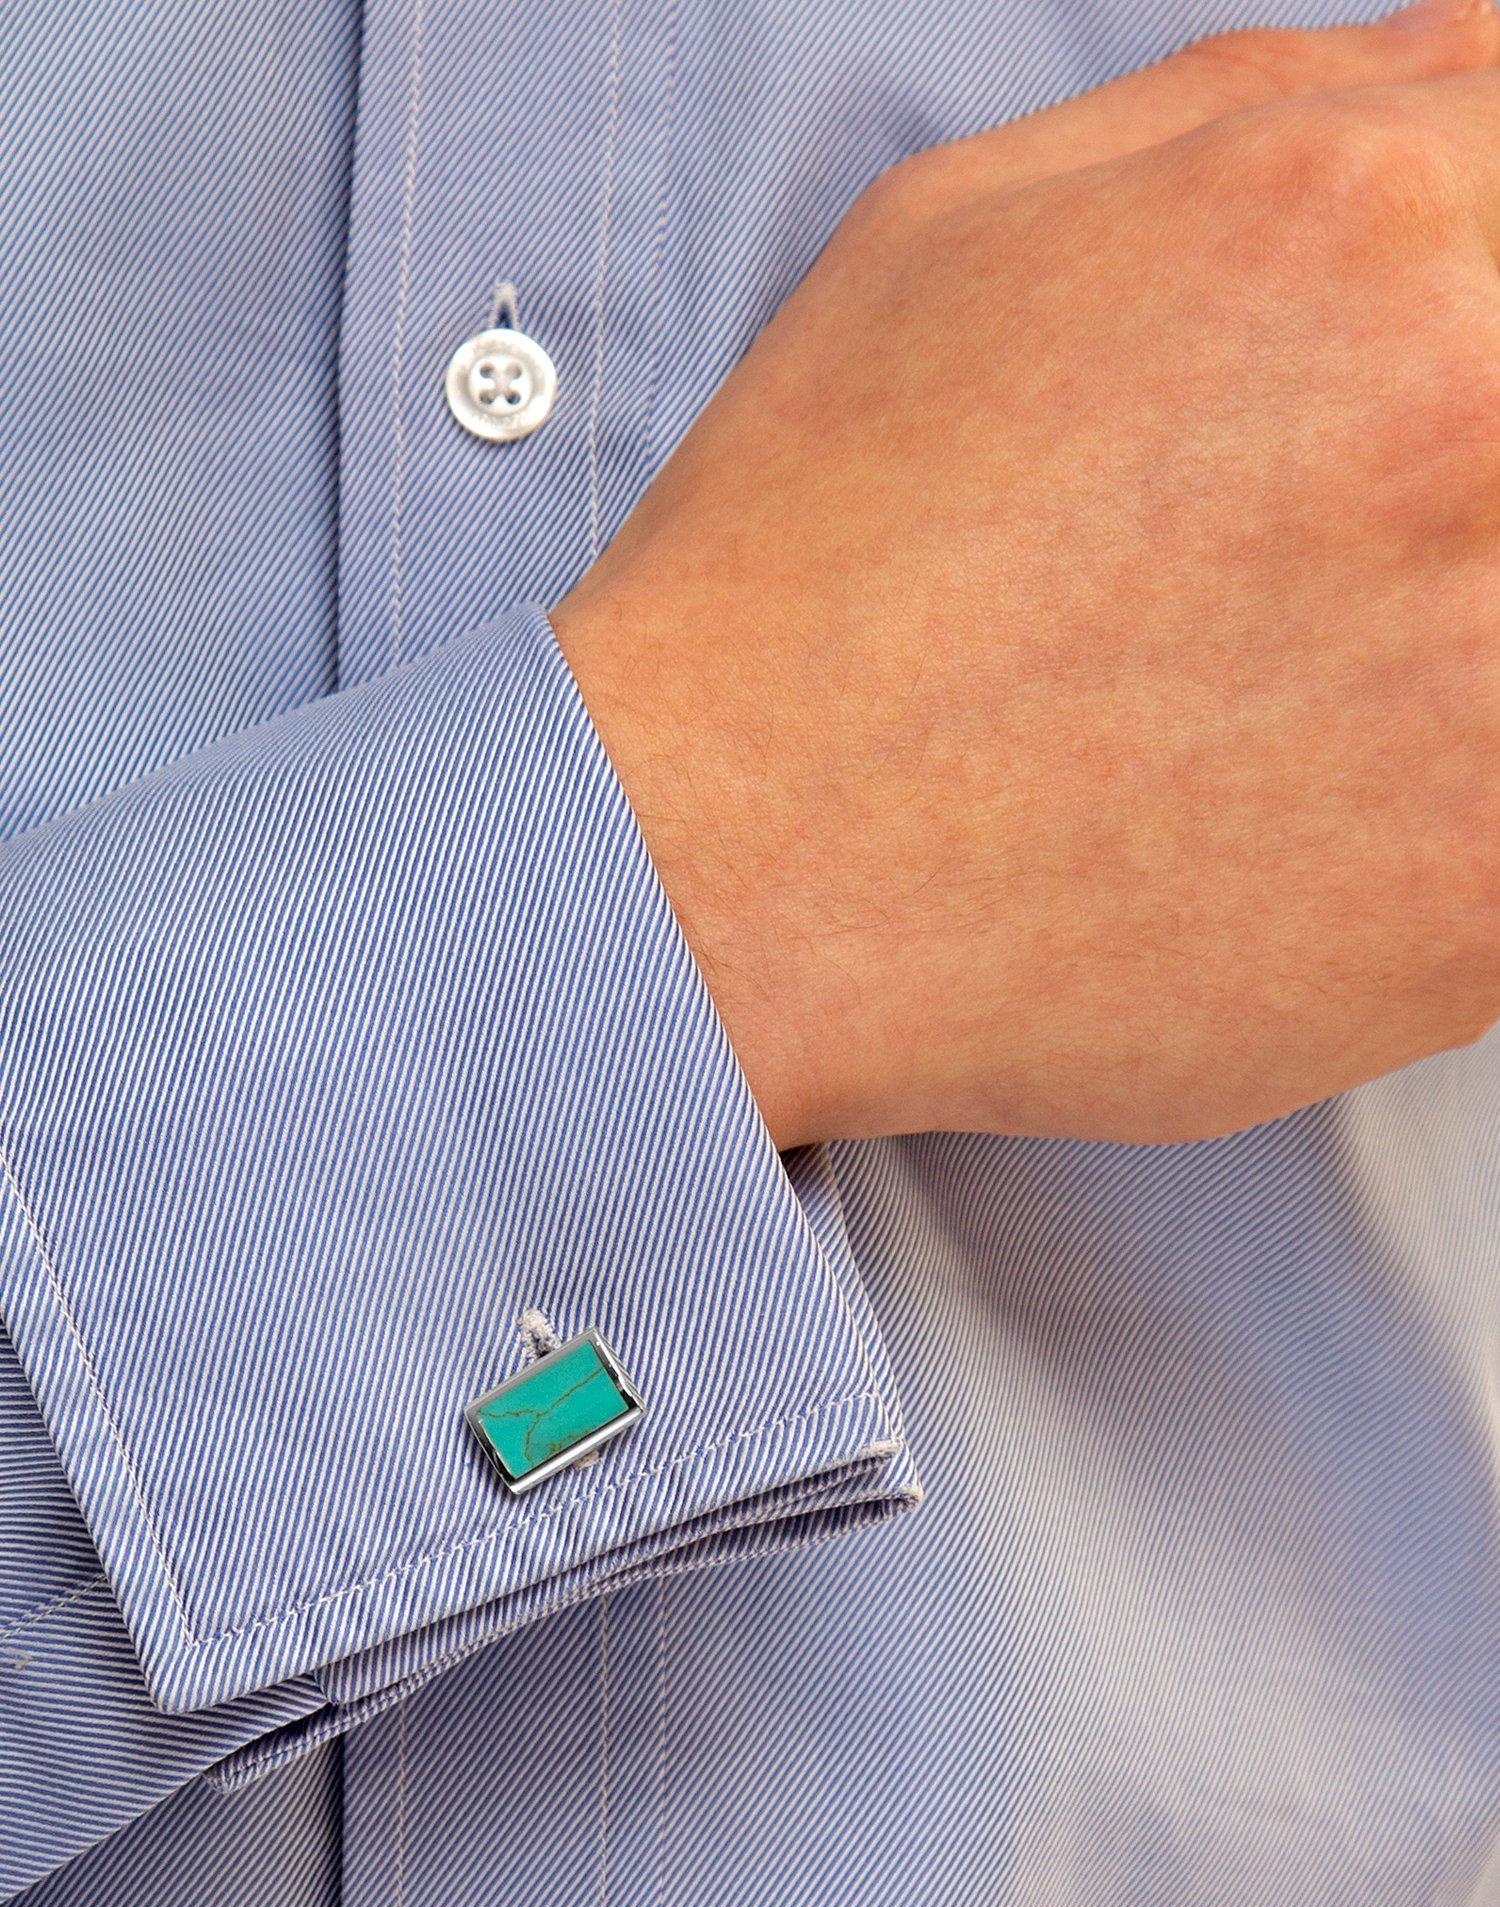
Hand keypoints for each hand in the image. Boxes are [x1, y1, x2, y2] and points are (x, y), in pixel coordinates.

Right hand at [551, 0, 1499, 1147]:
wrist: (725, 874)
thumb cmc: (811, 566)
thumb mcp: (966, 234)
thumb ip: (1273, 105)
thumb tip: (1470, 69)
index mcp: (1359, 221)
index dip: (1473, 270)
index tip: (1399, 378)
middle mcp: (1475, 417)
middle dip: (1460, 465)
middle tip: (1316, 557)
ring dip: (1454, 634)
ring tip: (1299, 691)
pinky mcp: (1487, 896)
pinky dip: (1445, 802)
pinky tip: (1305, 813)